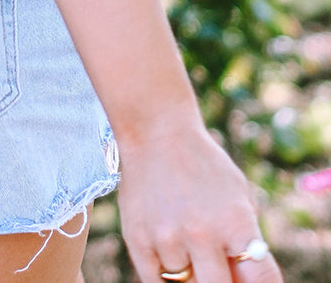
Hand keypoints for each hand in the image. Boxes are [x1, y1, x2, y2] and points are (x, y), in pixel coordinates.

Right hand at [116, 116, 281, 282]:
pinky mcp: (137, 240)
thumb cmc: (204, 166)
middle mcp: (202, 233)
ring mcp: (167, 238)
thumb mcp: (238, 196)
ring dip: (190, 271)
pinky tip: (170, 253)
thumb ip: (246, 243)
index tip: (247, 278)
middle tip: (215, 266)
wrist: (156, 130)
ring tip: (185, 238)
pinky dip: (165, 276)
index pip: (262, 280)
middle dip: (221, 280)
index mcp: (235, 222)